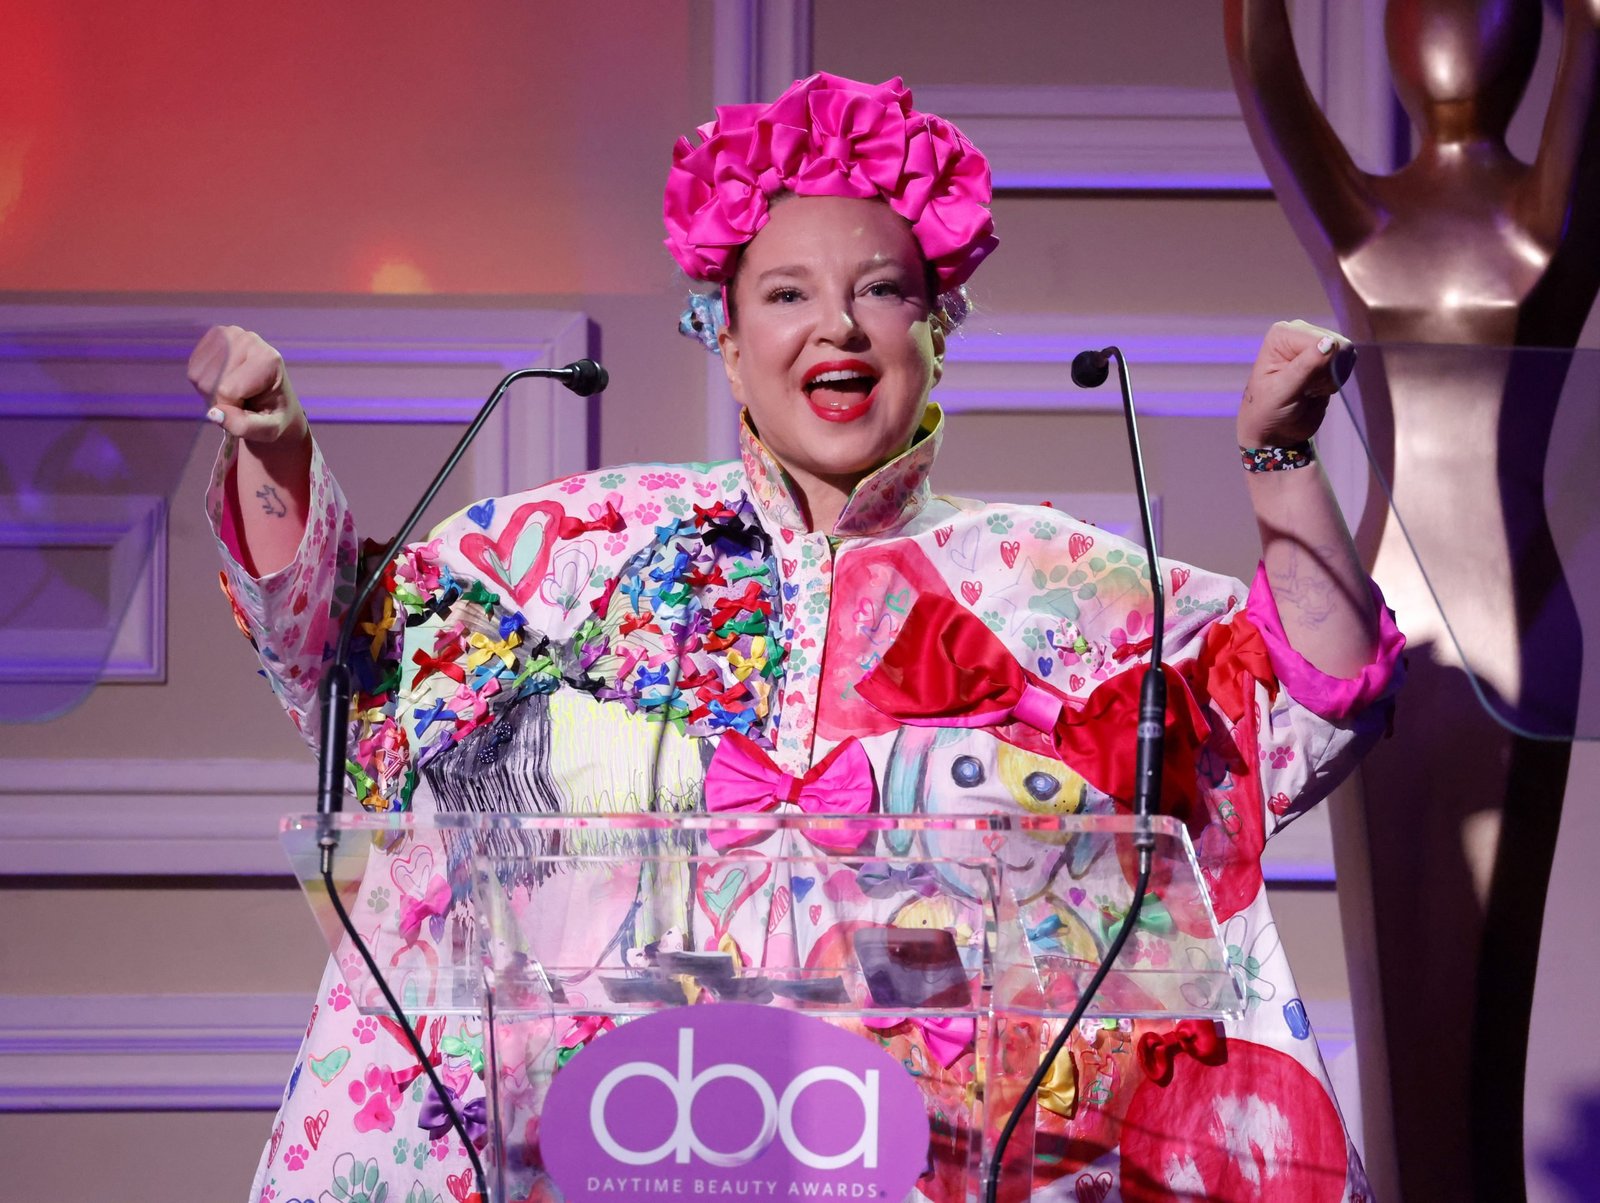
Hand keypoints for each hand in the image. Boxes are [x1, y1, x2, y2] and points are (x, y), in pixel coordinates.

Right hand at [187, 325, 308, 445]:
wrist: (273, 399)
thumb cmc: (272, 415)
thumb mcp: (268, 431)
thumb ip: (245, 427)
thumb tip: (214, 414)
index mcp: (268, 360)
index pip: (228, 391)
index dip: (232, 408)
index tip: (248, 408)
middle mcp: (249, 339)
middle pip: (210, 382)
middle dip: (220, 400)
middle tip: (240, 402)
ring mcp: (230, 333)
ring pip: (198, 375)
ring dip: (210, 391)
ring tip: (233, 392)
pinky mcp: (215, 335)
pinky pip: (194, 366)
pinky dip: (203, 381)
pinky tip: (222, 381)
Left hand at [1236, 319, 1353, 447]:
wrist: (1275, 430)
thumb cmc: (1268, 409)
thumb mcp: (1283, 390)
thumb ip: (1306, 366)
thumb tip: (1330, 342)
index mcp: (1282, 334)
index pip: (1320, 340)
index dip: (1320, 366)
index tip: (1302, 385)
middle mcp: (1300, 333)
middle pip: (1337, 345)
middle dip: (1326, 372)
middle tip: (1305, 389)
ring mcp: (1315, 344)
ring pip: (1345, 356)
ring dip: (1331, 378)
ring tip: (1308, 390)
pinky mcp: (1328, 358)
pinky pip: (1347, 365)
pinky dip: (1335, 382)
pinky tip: (1317, 389)